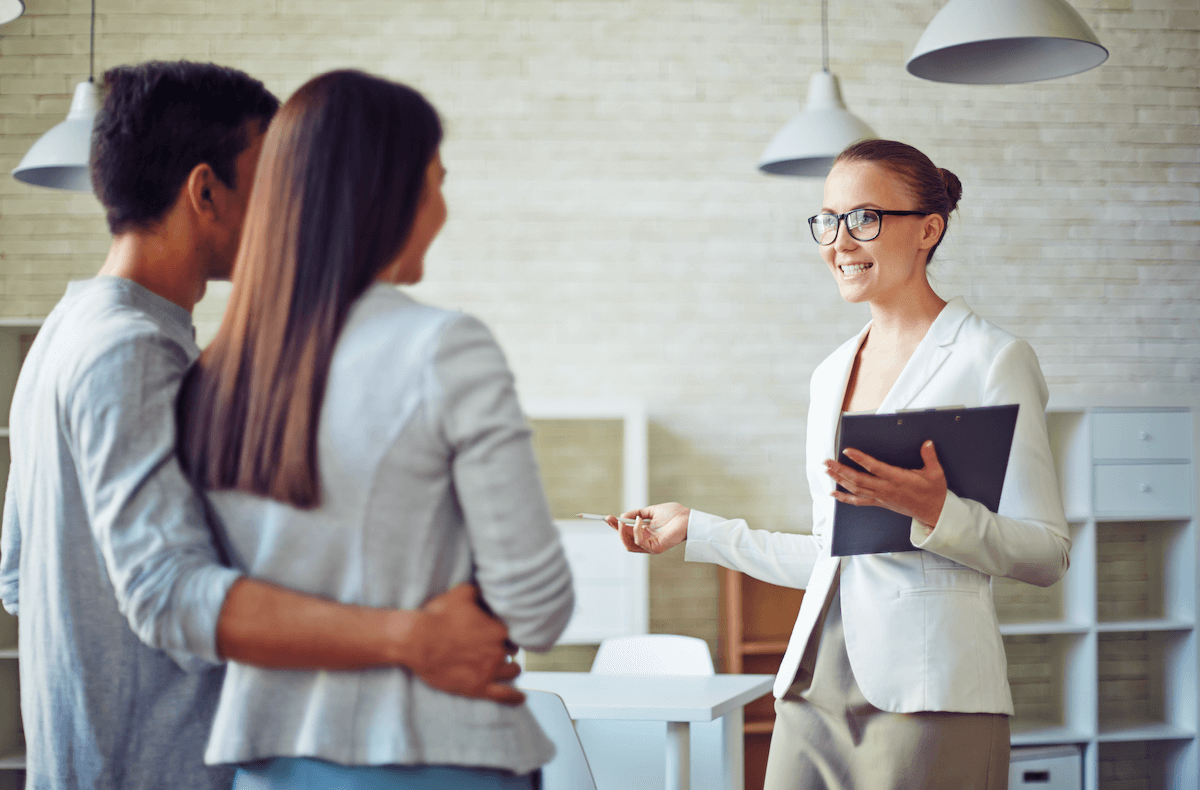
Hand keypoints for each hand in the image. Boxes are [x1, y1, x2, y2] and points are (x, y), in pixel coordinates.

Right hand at [405, 583, 523, 704]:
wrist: (417, 640)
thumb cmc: (437, 617)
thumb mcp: (460, 594)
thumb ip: (478, 592)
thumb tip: (485, 590)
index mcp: (497, 629)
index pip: (511, 631)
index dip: (504, 631)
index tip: (497, 631)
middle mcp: (497, 650)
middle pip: (512, 650)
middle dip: (505, 648)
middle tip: (495, 647)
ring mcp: (489, 671)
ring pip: (511, 670)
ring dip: (510, 668)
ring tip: (507, 667)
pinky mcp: (477, 687)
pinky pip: (503, 695)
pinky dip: (514, 698)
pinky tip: (520, 699)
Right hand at [605, 502, 689, 554]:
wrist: (688, 518)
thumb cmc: (674, 515)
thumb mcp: (651, 511)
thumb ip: (637, 513)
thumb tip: (623, 516)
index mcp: (645, 533)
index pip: (626, 532)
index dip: (616, 526)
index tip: (608, 517)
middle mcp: (646, 541)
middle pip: (625, 540)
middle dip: (615, 529)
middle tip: (610, 518)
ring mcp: (650, 546)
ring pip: (629, 545)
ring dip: (623, 532)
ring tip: (623, 521)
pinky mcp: (655, 548)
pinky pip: (639, 541)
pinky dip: (636, 531)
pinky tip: (639, 521)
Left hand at [824, 440, 947, 530]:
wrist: (934, 513)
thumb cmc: (934, 492)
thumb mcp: (936, 473)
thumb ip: (930, 457)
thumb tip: (927, 443)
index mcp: (898, 479)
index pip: (874, 468)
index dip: (860, 459)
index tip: (847, 450)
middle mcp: (886, 488)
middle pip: (858, 479)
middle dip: (840, 470)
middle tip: (827, 461)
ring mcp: (881, 497)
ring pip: (855, 489)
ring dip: (839, 479)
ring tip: (827, 471)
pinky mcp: (879, 503)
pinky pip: (858, 501)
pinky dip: (844, 498)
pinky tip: (833, 493)